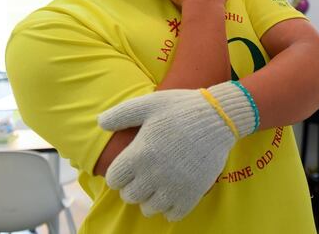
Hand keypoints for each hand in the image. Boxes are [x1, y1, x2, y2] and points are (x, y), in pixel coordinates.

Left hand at [98, 83, 254, 220]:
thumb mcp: (150, 104)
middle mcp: (153, 174)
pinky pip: (173, 215)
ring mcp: (173, 186)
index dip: (120, 173)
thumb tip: (100, 123)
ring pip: (149, 209)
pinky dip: (171, 207)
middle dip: (134, 186)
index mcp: (140, 153)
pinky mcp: (192, 193)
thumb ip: (122, 114)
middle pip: (130, 196)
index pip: (114, 180)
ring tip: (160, 184)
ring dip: (151, 198)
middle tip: (146, 173)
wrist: (219, 116)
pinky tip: (175, 191)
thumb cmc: (182, 108)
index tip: (131, 166)